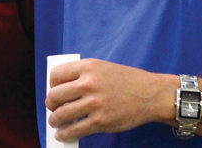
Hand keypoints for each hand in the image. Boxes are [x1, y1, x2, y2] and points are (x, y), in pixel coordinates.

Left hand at [45, 59, 173, 141]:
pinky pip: (75, 130)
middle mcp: (88, 84)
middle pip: (55, 96)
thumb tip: (61, 90)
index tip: (53, 90)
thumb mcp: (102, 67)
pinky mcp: (101, 122)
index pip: (56, 74)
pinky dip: (65, 134)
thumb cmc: (126, 80)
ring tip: (55, 122)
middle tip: (52, 108)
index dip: (51, 84)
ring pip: (62, 115)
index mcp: (88, 67)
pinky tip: (63, 134)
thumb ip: (82, 75)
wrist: (150, 94)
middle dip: (50, 104)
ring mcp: (94, 104)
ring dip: (54, 120)